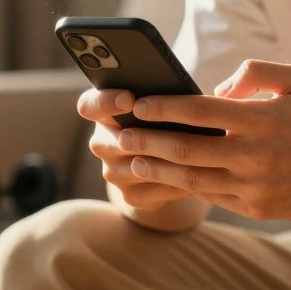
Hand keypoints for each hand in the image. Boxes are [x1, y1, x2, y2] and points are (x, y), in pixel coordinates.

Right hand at [76, 88, 193, 210]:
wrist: (165, 163)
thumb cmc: (166, 120)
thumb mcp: (160, 105)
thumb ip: (162, 95)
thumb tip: (182, 93)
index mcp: (104, 113)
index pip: (89, 106)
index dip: (105, 102)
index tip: (129, 98)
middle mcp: (102, 143)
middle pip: (109, 141)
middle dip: (140, 137)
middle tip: (167, 131)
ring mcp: (114, 173)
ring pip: (136, 167)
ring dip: (165, 160)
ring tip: (196, 151)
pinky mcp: (131, 196)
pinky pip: (156, 188)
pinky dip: (179, 179)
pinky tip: (202, 172)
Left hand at [118, 60, 290, 219]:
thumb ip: (255, 73)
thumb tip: (217, 89)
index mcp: (262, 119)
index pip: (199, 110)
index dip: (163, 107)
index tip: (138, 104)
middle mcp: (255, 155)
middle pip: (186, 149)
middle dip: (147, 141)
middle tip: (121, 135)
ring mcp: (254, 186)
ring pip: (192, 178)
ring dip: (157, 169)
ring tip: (132, 161)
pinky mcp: (256, 208)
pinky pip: (212, 195)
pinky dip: (185, 186)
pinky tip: (166, 177)